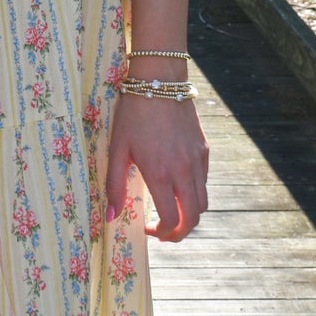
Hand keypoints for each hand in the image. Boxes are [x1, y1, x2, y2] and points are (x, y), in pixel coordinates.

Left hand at [104, 94, 208, 241]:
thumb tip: (110, 217)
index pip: (170, 219)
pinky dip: (194, 193)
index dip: (160, 233)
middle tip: (164, 233)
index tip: (147, 230)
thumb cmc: (133, 114)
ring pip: (203, 202)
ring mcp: (197, 160)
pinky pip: (204, 181)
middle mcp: (183, 171)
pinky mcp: (204, 150)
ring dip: (189, 215)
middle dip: (180, 233)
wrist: (160, 81)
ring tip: (172, 213)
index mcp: (160, 174)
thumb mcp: (117, 149)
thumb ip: (114, 186)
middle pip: (194, 218)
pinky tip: (177, 186)